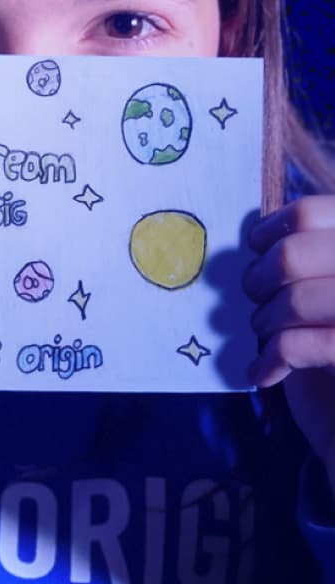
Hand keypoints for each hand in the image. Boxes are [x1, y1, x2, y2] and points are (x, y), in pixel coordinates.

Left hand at [243, 195, 334, 490]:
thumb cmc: (334, 363)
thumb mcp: (320, 300)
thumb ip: (305, 264)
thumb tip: (255, 231)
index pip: (318, 210)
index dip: (275, 227)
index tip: (257, 247)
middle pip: (298, 252)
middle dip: (261, 278)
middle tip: (256, 302)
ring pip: (298, 297)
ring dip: (267, 320)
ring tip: (267, 338)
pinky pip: (302, 343)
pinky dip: (272, 359)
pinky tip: (265, 373)